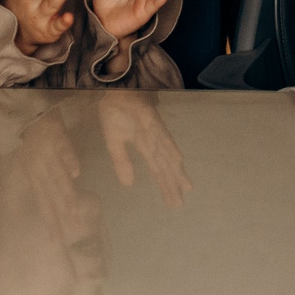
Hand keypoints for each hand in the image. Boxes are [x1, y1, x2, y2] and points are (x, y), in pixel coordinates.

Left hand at [16, 109, 86, 240]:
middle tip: (66, 236)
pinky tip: (76, 172)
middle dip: (58, 217)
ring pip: (57, 176)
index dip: (49, 224)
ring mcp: (45, 153)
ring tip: (73, 211)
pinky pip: (63, 148)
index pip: (42, 205)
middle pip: (50, 196)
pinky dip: (69, 160)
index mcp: (33, 176)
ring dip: (65, 193)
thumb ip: (42, 181)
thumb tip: (52, 198)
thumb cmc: (32, 139)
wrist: (25, 111)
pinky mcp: (54, 136)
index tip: (56, 242)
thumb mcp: (32, 164)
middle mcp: (38, 169)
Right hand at [96, 90, 190, 206]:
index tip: (173, 202)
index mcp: (145, 145)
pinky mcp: (150, 118)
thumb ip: (122, 163)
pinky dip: (168, 146)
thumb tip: (129, 186)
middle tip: (180, 203)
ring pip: (166, 152)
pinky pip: (160, 133)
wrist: (109, 91)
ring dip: (175, 169)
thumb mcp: (114, 143)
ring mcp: (153, 128)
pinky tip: (177, 159)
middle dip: (173, 183)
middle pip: (165, 165)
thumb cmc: (114, 113)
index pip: (158, 169)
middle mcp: (153, 139)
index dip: (165, 186)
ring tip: (185, 186)